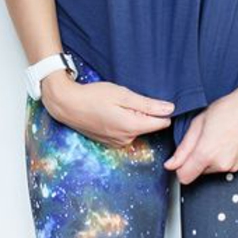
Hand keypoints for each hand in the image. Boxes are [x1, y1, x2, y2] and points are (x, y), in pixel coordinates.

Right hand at [40, 70, 174, 148]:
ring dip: (133, 117)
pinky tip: (111, 112)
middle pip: (149, 126)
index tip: (152, 100)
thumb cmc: (94, 96)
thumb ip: (147, 104)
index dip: (161, 111)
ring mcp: (117, 143)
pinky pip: (126, 133)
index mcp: (132, 126)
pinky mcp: (110, 143)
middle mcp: (127, 139)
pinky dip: (123, 123)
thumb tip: (170, 108)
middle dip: (144, 113)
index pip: (162, 124)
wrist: (68, 105)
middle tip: (128, 100)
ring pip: (137, 129)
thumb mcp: (122, 94)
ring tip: (117, 105)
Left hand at [162, 82, 237, 184]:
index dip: (179, 167)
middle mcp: (221, 164)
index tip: (181, 157)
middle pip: (198, 172)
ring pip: (212, 170)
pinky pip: (225, 166)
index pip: (184, 177)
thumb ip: (183, 147)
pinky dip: (223, 157)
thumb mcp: (199, 122)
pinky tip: (228, 140)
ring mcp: (234, 166)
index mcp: (207, 153)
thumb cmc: (230, 108)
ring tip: (218, 137)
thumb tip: (171, 164)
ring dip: (210, 158)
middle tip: (204, 137)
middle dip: (196, 159)